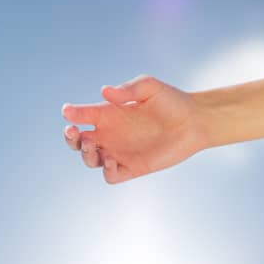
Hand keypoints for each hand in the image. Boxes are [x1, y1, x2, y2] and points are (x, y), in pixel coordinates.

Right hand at [60, 75, 206, 183]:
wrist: (195, 122)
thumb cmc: (171, 101)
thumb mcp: (149, 87)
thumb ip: (127, 89)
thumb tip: (104, 92)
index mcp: (110, 114)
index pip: (83, 115)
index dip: (72, 114)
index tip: (69, 112)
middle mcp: (111, 134)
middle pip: (79, 142)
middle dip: (70, 139)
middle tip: (72, 132)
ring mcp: (120, 152)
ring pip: (91, 160)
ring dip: (86, 155)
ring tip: (92, 145)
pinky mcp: (133, 168)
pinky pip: (111, 176)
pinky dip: (106, 171)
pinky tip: (111, 160)